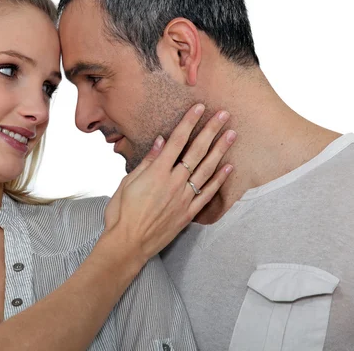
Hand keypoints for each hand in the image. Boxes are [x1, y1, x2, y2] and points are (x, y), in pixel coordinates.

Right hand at [103, 104, 234, 263]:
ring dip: (220, 150)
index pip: (176, 141)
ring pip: (206, 170)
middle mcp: (173, 183)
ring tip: (232, 134)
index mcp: (157, 173)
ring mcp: (183, 198)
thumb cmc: (121, 213)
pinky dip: (219, 181)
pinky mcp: (188, 213)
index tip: (199, 108)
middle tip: (224, 115)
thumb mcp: (127, 183)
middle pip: (196, 151)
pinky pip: (207, 194)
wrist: (127, 244)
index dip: (189, 122)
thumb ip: (147, 162)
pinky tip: (228, 168)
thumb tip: (159, 141)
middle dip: (211, 130)